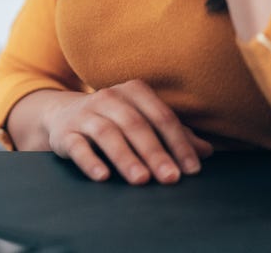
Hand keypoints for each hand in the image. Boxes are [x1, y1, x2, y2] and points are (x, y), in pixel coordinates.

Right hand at [44, 80, 213, 184]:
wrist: (63, 115)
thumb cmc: (114, 120)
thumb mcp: (144, 121)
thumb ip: (173, 135)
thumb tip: (206, 152)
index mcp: (133, 91)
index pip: (161, 116)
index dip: (178, 143)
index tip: (192, 169)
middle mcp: (108, 97)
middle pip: (135, 124)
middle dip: (155, 152)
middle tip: (170, 178)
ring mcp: (84, 114)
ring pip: (106, 133)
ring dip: (125, 157)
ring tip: (141, 179)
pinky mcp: (65, 133)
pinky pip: (77, 145)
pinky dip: (90, 161)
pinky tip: (103, 176)